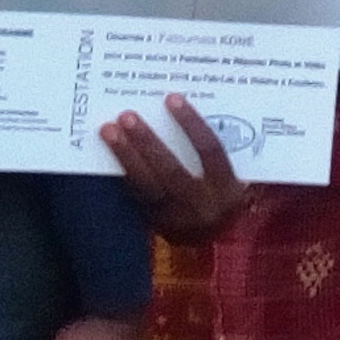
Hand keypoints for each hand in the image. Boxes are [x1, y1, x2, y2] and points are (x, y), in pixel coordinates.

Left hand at [103, 95, 250, 240]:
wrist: (216, 240)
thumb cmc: (224, 193)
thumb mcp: (231, 175)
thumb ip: (216, 148)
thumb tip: (182, 106)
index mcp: (226, 188)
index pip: (210, 151)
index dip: (191, 124)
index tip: (172, 98)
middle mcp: (201, 205)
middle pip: (171, 170)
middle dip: (147, 141)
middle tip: (126, 115)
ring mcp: (175, 217)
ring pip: (146, 185)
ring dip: (125, 155)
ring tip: (108, 130)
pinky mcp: (154, 222)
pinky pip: (135, 194)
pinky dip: (122, 171)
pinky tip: (109, 151)